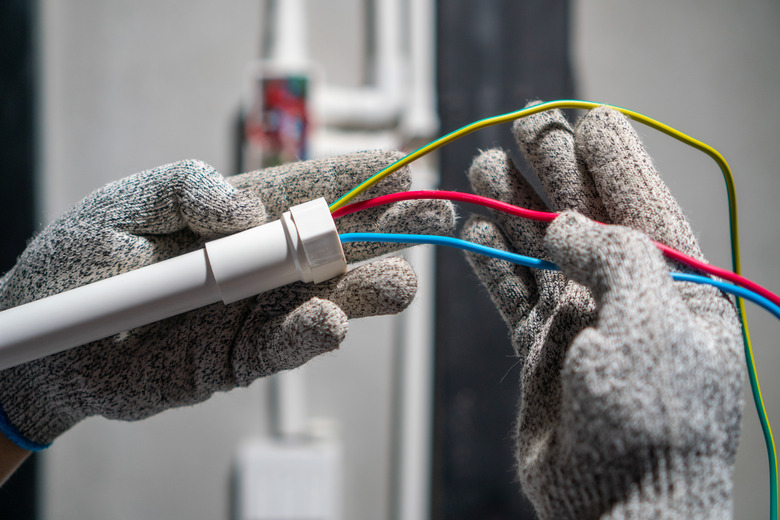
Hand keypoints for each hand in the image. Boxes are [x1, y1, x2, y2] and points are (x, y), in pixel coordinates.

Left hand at [0, 151, 454, 450]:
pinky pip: (288, 346)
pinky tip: (329, 322)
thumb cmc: (85, 260)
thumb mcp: (129, 202)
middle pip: (338, 245)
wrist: (52, 347)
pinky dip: (312, 335)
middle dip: (387, 230)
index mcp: (241, 216)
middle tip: (430, 217)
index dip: (356, 177)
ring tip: (397, 284)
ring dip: (367, 290)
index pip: (310, 190)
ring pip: (330, 298)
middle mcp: (262, 263)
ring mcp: (258, 312)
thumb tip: (248, 213)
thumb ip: (189, 187)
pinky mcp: (244, 358)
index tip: (401, 165)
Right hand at [463, 105, 742, 518]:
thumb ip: (615, 258)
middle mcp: (629, 297)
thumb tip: (564, 227)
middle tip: (526, 125)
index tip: (588, 119)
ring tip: (486, 166)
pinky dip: (490, 257)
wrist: (617, 504)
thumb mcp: (652, 324)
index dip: (615, 160)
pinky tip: (474, 225)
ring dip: (514, 206)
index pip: (645, 206)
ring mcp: (582, 320)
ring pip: (540, 248)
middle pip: (586, 217)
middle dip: (556, 171)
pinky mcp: (542, 346)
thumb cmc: (652, 422)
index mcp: (678, 287)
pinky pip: (512, 290)